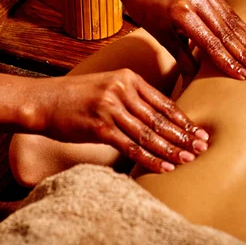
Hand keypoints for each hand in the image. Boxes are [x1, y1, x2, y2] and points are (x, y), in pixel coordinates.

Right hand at [37, 69, 208, 172]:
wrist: (43, 100)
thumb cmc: (78, 96)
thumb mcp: (109, 86)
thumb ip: (133, 97)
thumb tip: (159, 118)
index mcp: (129, 78)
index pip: (164, 102)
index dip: (184, 119)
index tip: (200, 131)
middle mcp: (123, 90)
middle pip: (160, 118)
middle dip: (184, 135)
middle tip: (202, 146)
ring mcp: (111, 108)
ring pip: (149, 133)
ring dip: (171, 149)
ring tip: (188, 158)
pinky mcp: (100, 127)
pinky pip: (131, 146)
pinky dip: (149, 158)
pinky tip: (163, 166)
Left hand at [126, 0, 245, 79]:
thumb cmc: (146, 9)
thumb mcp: (160, 35)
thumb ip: (181, 57)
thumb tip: (193, 83)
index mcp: (181, 13)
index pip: (211, 44)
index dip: (229, 62)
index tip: (244, 76)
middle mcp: (196, 0)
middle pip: (226, 32)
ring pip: (231, 21)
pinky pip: (229, 11)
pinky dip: (243, 27)